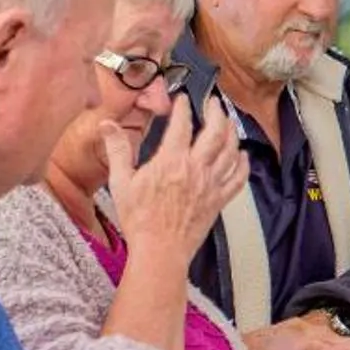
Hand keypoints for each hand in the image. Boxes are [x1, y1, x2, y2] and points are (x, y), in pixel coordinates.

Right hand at [105, 95, 247, 264]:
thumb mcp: (121, 182)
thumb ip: (117, 150)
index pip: (182, 124)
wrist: (160, 250)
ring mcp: (211, 184)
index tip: (182, 98)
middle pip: (215, 132)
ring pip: (231, 151)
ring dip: (232, 132)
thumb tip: (106, 124)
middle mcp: (196, 169)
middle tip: (213, 101)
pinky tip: (242, 156)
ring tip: (228, 121)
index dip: (183, 107)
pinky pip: (238, 178)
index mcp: (171, 161)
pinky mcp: (219, 200)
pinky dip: (243, 164)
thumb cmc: (139, 218)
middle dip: (216, 111)